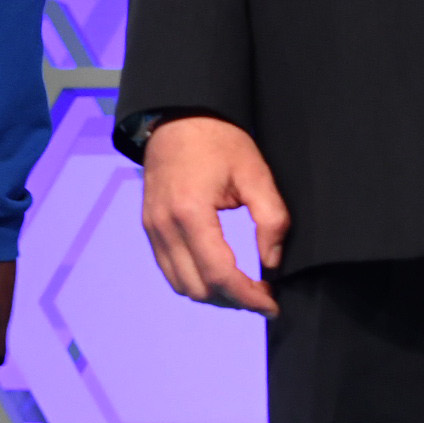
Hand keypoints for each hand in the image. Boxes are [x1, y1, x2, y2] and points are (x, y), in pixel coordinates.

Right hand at [139, 115, 285, 316]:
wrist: (177, 118)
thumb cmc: (217, 140)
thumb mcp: (255, 173)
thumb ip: (271, 219)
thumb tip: (272, 262)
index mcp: (190, 212)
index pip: (219, 275)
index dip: (249, 298)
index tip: (272, 304)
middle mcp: (165, 226)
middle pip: (198, 289)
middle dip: (234, 300)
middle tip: (263, 294)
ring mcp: (153, 228)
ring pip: (181, 285)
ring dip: (213, 294)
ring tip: (243, 287)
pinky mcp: (151, 227)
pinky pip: (170, 269)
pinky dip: (196, 280)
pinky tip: (219, 272)